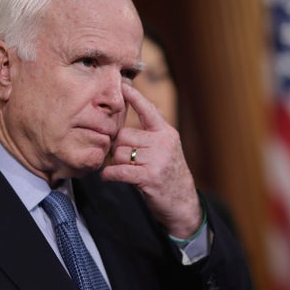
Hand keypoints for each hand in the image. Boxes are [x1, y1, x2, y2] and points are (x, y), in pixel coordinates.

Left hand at [101, 83, 202, 237]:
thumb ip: (155, 133)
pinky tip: (107, 177)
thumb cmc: (170, 176)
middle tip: (120, 159)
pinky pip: (119, 170)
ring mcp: (157, 160)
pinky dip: (109, 175)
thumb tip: (145, 115)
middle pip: (124, 135)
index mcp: (166, 133)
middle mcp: (163, 143)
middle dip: (117, 148)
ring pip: (119, 153)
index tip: (122, 85)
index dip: (134, 97)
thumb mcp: (168, 150)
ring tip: (121, 170)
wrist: (182, 204)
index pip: (148, 110)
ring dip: (114, 163)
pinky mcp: (149, 177)